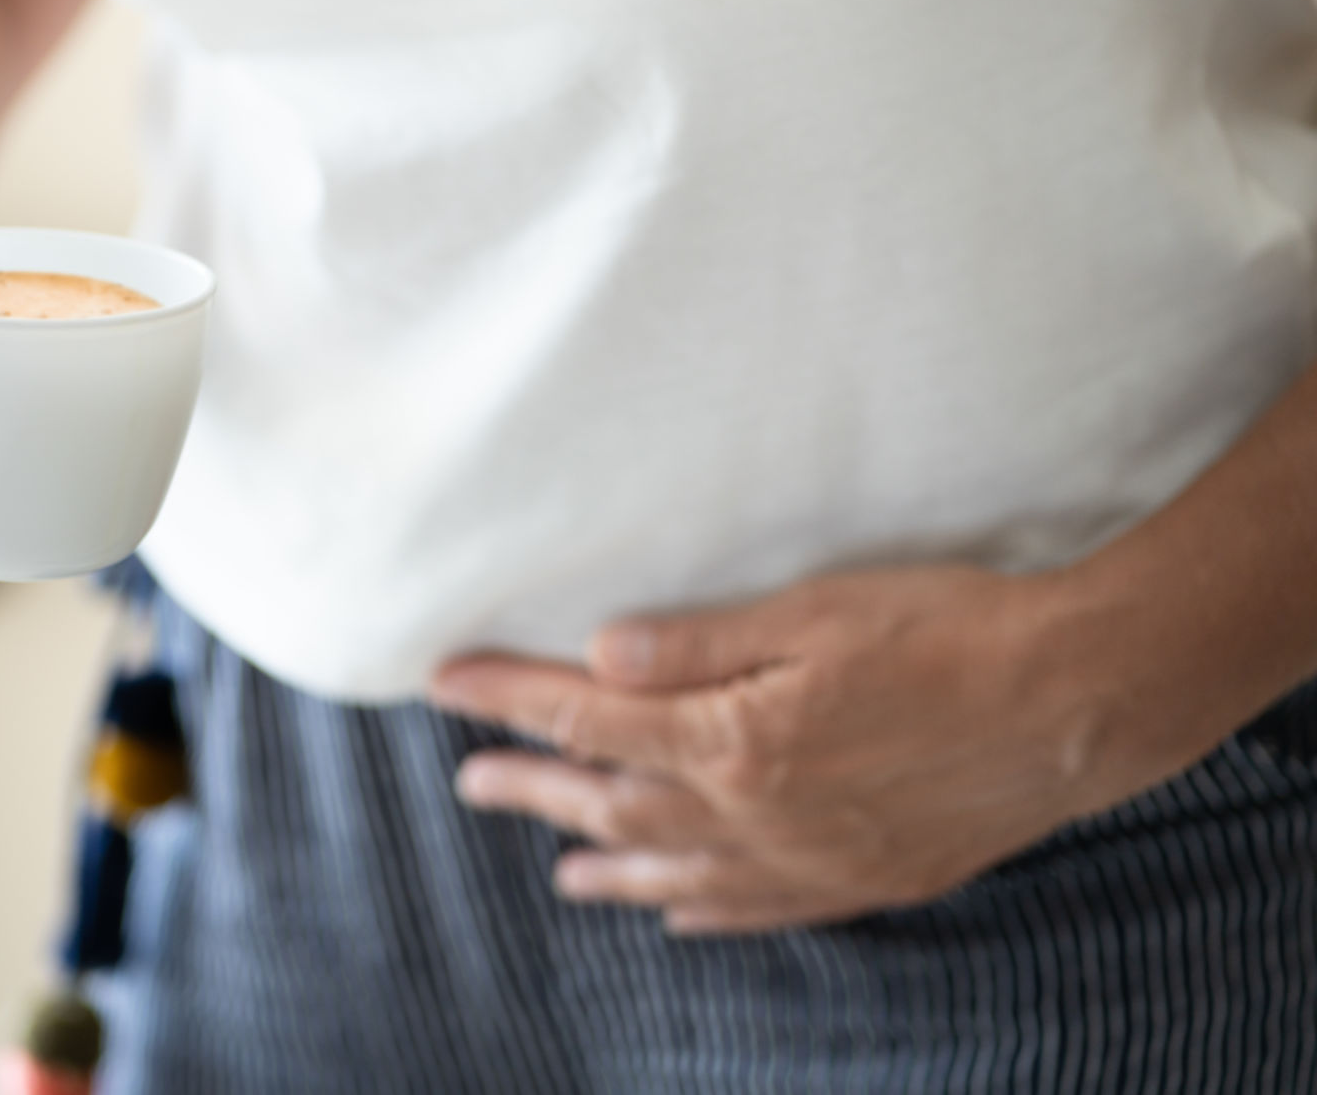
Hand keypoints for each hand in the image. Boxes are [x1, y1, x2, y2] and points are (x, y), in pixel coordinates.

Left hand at [429, 566, 1156, 934]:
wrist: (1077, 706)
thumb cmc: (947, 634)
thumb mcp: (814, 613)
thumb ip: (699, 643)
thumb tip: (597, 653)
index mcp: (732, 739)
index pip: (587, 717)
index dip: (508, 696)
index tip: (444, 681)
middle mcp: (753, 814)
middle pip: (613, 800)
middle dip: (532, 785)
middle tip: (470, 782)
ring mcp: (806, 858)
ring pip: (674, 867)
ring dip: (603, 859)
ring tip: (555, 865)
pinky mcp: (859, 879)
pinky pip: (753, 908)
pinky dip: (698, 907)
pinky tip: (670, 908)